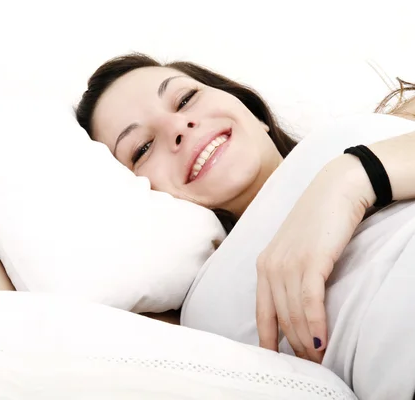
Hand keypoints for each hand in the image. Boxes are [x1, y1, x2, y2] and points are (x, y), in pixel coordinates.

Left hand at [256, 155, 373, 362]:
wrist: (336, 190)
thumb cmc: (319, 222)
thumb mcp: (297, 251)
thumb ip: (291, 276)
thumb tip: (297, 308)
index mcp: (264, 265)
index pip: (261, 312)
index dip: (267, 339)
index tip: (274, 359)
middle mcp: (270, 266)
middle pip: (279, 318)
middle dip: (293, 346)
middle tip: (309, 364)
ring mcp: (287, 263)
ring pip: (293, 314)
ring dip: (306, 342)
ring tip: (318, 360)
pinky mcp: (309, 261)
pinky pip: (308, 302)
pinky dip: (314, 325)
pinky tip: (321, 342)